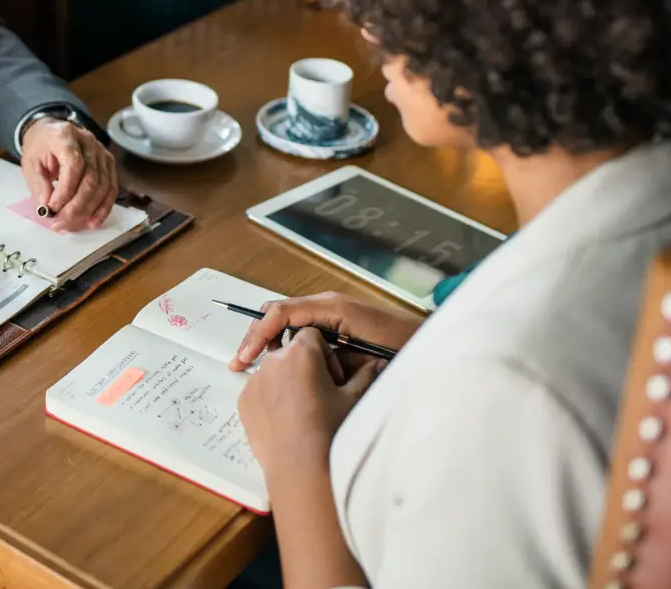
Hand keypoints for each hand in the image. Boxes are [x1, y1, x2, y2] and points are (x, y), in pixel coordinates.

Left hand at [20, 117, 117, 231]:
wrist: (49, 134)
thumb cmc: (40, 148)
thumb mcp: (30, 164)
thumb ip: (39, 185)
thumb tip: (48, 208)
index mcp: (65, 136)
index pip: (73, 165)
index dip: (65, 190)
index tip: (53, 208)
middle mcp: (88, 141)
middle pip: (91, 178)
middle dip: (76, 207)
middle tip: (61, 224)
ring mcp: (101, 151)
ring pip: (103, 186)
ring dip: (89, 210)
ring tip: (73, 225)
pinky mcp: (108, 162)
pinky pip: (111, 188)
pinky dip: (103, 207)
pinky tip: (93, 221)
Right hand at [230, 291, 422, 370]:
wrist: (431, 344)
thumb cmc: (405, 348)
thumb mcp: (364, 357)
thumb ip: (330, 356)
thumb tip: (296, 359)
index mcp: (331, 307)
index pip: (281, 312)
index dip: (259, 334)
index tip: (245, 357)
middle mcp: (327, 304)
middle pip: (277, 313)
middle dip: (256, 336)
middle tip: (239, 363)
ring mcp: (330, 312)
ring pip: (286, 321)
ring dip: (268, 342)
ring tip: (252, 365)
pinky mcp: (334, 324)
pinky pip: (300, 329)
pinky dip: (284, 345)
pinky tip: (279, 364)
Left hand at [237, 327, 383, 488]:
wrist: (300, 468)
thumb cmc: (330, 430)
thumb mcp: (354, 399)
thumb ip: (366, 374)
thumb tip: (379, 362)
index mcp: (301, 352)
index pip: (312, 335)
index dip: (325, 355)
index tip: (333, 378)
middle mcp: (272, 360)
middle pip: (290, 352)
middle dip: (305, 367)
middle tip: (319, 396)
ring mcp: (254, 381)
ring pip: (273, 372)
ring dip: (286, 382)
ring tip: (302, 412)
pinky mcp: (243, 401)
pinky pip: (259, 391)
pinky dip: (271, 399)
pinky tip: (286, 422)